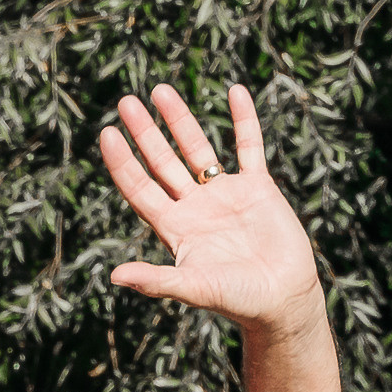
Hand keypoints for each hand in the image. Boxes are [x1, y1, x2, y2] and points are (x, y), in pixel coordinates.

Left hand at [100, 83, 321, 332]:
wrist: (283, 301)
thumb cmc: (238, 300)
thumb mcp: (193, 288)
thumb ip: (156, 280)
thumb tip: (113, 276)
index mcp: (176, 229)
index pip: (140, 188)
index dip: (123, 163)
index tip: (108, 134)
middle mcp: (196, 208)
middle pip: (163, 162)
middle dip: (145, 133)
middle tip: (126, 102)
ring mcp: (226, 195)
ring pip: (198, 149)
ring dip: (180, 120)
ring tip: (161, 90)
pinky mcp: (258, 188)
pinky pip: (249, 147)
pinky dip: (244, 120)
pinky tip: (235, 91)